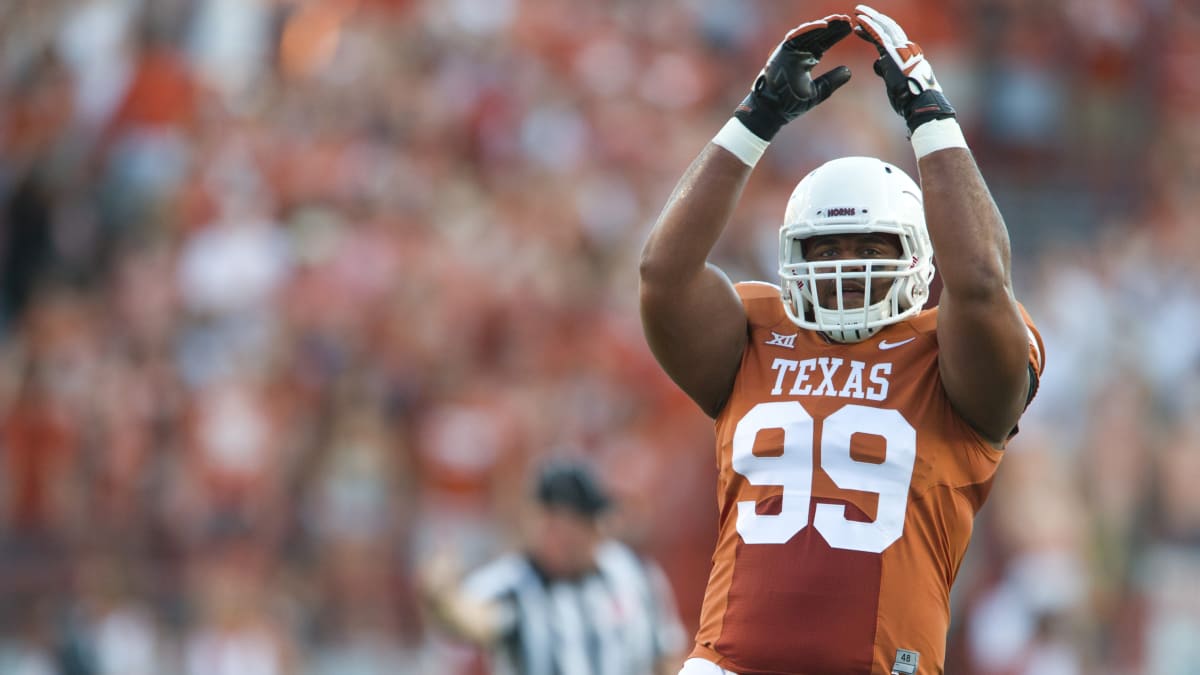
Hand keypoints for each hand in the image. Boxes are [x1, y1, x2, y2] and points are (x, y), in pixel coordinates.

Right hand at [734, 14, 852, 140]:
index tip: (851, 28)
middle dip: (832, 27)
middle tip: (847, 19)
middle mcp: (798, 54)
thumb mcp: (817, 92)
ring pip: (808, 34)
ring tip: (839, 19)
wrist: (772, 111)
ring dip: (823, 25)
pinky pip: (795, 37)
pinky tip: (823, 25)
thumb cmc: (791, 104)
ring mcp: (789, 52)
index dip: (836, 35)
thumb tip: (849, 71)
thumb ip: (831, 81)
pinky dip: (808, 30)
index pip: (823, 44)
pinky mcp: (781, 52)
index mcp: (806, 61)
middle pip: (817, 36)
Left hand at [854, 5, 955, 132]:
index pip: (890, 38)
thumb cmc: (911, 101)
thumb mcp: (897, 82)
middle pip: (889, 28)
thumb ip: (888, 70)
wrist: (922, 104)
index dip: (875, 30)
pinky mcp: (895, 53)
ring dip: (870, 17)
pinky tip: (859, 20)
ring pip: (884, 27)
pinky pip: (880, 35)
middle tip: (859, 12)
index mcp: (908, 55)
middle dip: (874, 18)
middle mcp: (907, 48)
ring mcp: (902, 49)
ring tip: (857, 11)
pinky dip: (869, 26)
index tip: (860, 29)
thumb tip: (879, 64)